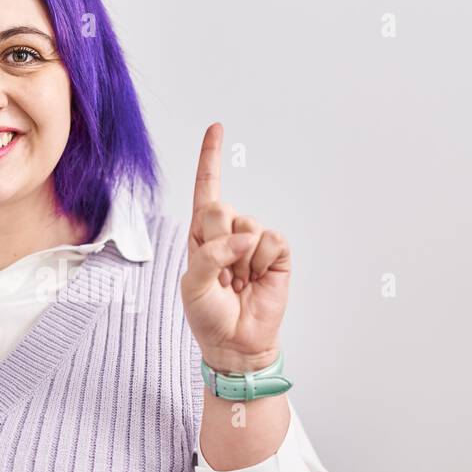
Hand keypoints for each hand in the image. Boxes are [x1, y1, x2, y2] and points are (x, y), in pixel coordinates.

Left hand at [179, 122, 290, 373]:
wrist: (235, 343)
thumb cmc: (208, 315)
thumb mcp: (194, 285)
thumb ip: (211, 255)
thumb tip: (245, 236)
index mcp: (201, 234)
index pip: (207, 190)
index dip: (210, 158)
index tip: (216, 128)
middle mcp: (228, 232)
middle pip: (221, 209)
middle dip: (217, 243)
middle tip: (221, 274)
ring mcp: (253, 242)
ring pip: (248, 226)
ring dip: (241, 260)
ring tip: (239, 283)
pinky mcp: (277, 253)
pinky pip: (271, 240)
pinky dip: (262, 262)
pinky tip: (258, 280)